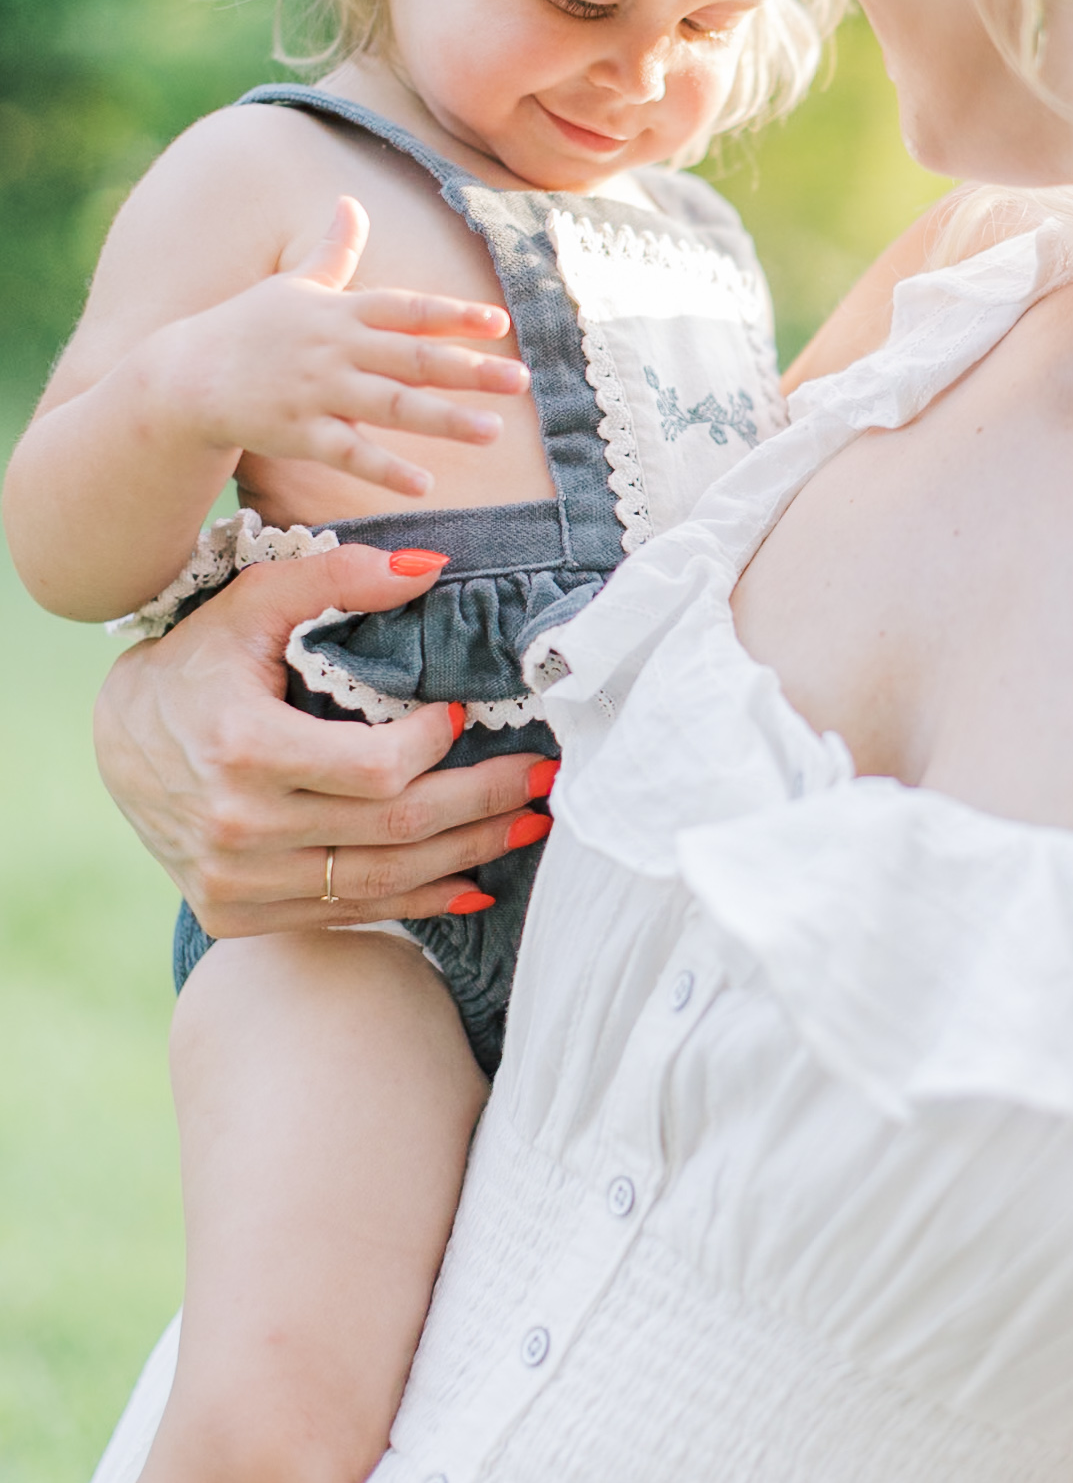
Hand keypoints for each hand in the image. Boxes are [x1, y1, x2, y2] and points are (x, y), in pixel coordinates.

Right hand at [95, 546, 548, 932]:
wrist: (116, 741)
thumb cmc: (197, 661)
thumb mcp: (254, 601)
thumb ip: (338, 577)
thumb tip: (431, 568)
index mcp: (242, 750)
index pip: (375, 770)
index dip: (435, 748)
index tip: (464, 716)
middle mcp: (238, 828)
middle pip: (395, 831)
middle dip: (485, 804)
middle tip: (546, 781)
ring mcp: (235, 881)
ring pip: (381, 882)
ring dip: (468, 857)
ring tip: (529, 826)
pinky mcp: (234, 914)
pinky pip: (346, 912)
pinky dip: (416, 901)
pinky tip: (472, 881)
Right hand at [159, 197, 531, 497]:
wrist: (185, 374)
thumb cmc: (248, 326)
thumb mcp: (294, 283)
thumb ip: (333, 250)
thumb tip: (350, 201)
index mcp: (341, 311)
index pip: (409, 309)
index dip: (454, 316)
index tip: (500, 322)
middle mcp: (336, 348)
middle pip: (413, 358)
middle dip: (470, 369)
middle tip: (523, 380)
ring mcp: (318, 391)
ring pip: (392, 406)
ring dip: (445, 419)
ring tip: (494, 430)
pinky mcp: (298, 433)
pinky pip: (349, 453)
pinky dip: (386, 469)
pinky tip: (425, 484)